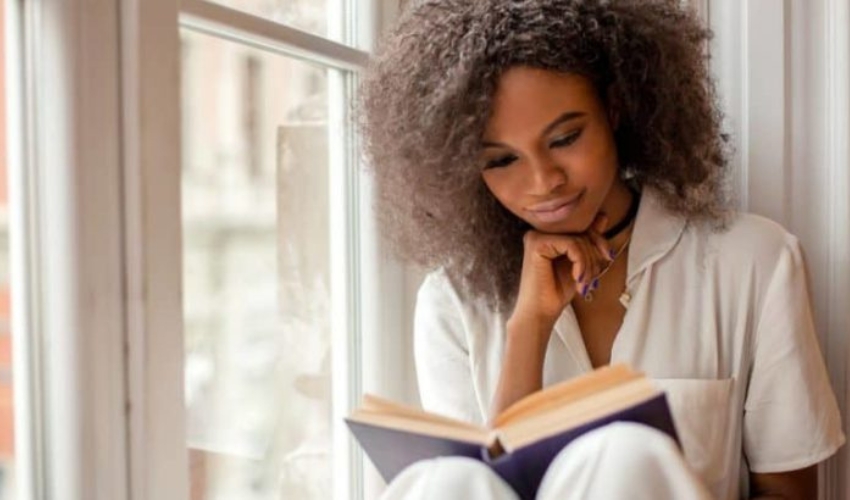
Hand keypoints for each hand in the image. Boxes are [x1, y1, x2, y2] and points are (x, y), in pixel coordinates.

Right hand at [510, 214, 611, 332]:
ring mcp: (536, 236)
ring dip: (589, 264)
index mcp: (548, 235)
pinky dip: (581, 263)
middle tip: (593, 278)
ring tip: (584, 283)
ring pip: (578, 239)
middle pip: (581, 232)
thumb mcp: (579, 263)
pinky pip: (571, 245)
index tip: (608, 258)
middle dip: (595, 256)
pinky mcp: (536, 244)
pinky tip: (577, 278)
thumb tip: (602, 217)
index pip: (582, 228)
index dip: (600, 241)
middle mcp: (540, 232)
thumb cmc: (556, 291)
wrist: (539, 313)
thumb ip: (588, 241)